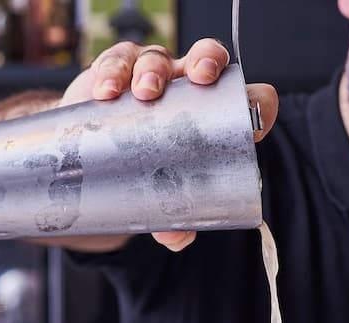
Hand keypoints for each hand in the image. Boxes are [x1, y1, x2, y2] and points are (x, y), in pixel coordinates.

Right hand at [63, 40, 278, 252]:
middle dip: (207, 62)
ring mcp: (154, 74)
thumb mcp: (162, 195)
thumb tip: (178, 238)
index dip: (256, 104)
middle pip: (208, 59)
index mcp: (215, 114)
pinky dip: (112, 73)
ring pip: (160, 58)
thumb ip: (173, 219)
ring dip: (154, 70)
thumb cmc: (143, 170)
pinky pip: (118, 61)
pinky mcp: (116, 70)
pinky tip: (107, 92)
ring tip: (144, 93)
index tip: (249, 121)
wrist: (92, 157)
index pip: (249, 99)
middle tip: (201, 79)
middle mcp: (189, 87)